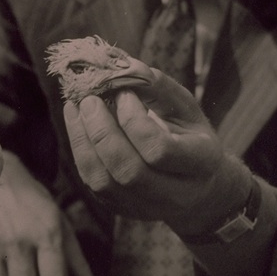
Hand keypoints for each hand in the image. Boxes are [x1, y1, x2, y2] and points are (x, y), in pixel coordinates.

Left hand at [63, 68, 252, 237]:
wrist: (199, 189)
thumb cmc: (190, 138)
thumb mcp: (186, 109)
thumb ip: (159, 88)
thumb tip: (124, 66)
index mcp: (201, 163)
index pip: (161, 150)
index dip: (135, 121)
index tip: (125, 94)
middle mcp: (176, 193)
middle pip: (129, 171)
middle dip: (102, 132)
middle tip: (89, 100)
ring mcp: (147, 207)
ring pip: (105, 183)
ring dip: (84, 141)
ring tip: (76, 108)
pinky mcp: (123, 209)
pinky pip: (93, 184)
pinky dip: (80, 151)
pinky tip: (75, 122)